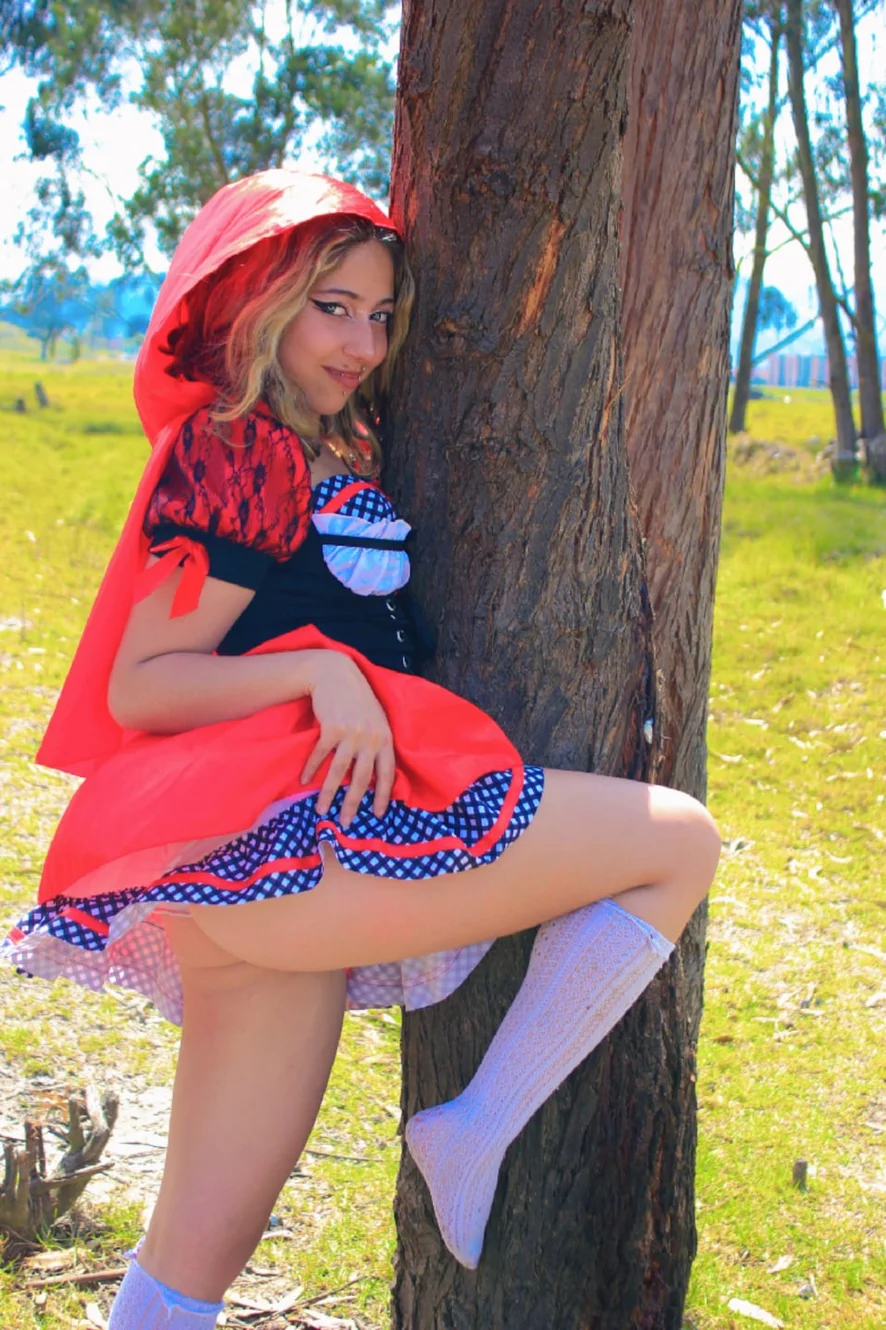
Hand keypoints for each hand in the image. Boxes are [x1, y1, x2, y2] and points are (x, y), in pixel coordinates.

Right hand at [300, 651, 394, 827]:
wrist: (335, 674)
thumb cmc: (356, 700)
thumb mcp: (375, 720)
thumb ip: (377, 743)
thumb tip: (372, 775)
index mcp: (385, 738)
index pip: (387, 773)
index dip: (383, 796)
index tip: (378, 815)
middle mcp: (371, 738)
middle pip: (361, 779)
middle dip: (353, 803)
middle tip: (346, 822)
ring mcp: (351, 733)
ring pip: (338, 771)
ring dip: (328, 793)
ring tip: (321, 809)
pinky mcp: (332, 728)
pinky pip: (320, 755)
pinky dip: (311, 769)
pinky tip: (304, 780)